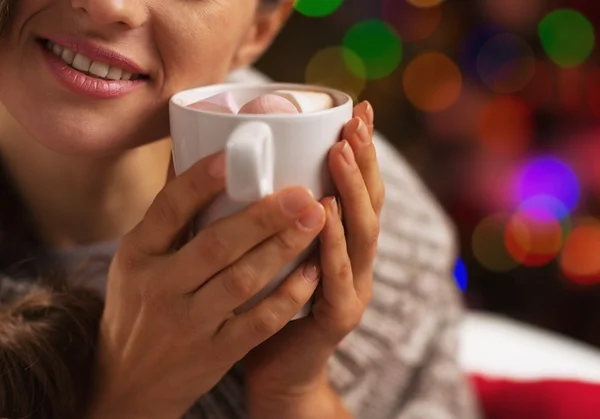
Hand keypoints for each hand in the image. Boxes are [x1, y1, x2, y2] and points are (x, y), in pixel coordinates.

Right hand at [86, 153, 326, 418]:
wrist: (127, 380)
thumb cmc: (138, 303)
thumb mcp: (136, 258)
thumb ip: (167, 215)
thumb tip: (191, 151)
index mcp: (138, 254)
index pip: (169, 209)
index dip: (201, 181)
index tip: (237, 156)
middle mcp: (159, 287)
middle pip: (216, 245)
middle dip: (264, 217)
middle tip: (304, 193)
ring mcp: (188, 324)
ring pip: (242, 281)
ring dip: (283, 249)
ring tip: (317, 219)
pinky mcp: (214, 353)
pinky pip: (258, 323)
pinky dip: (288, 296)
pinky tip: (313, 270)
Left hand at [245, 102, 382, 417]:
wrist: (274, 371)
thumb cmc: (265, 304)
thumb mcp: (268, 251)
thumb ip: (264, 215)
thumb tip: (226, 163)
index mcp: (341, 242)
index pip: (357, 187)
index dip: (360, 149)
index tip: (354, 109)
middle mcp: (355, 261)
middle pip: (370, 203)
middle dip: (363, 159)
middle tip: (354, 122)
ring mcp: (352, 288)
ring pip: (363, 234)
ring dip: (352, 191)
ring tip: (339, 153)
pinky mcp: (338, 317)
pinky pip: (336, 277)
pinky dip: (333, 244)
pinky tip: (327, 214)